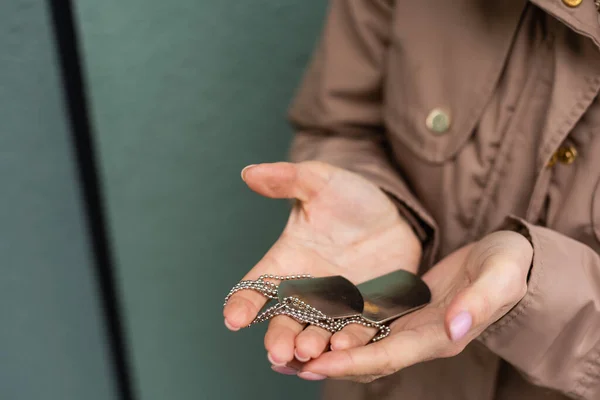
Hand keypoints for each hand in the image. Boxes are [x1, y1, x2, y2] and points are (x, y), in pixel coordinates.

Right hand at [223, 161, 421, 369]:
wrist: (391, 214)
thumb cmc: (348, 197)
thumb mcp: (319, 182)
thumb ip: (287, 179)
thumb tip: (249, 172)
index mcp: (286, 262)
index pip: (257, 285)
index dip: (243, 302)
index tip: (233, 318)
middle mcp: (308, 289)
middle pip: (285, 320)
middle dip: (279, 337)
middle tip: (278, 352)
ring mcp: (338, 305)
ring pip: (319, 332)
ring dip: (312, 345)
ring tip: (309, 351)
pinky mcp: (369, 312)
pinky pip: (358, 332)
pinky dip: (350, 343)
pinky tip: (346, 349)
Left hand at [298, 230, 531, 381]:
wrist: (510, 258)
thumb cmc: (508, 265)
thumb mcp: (499, 276)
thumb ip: (478, 302)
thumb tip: (453, 328)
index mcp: (438, 336)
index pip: (387, 356)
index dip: (351, 363)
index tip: (314, 363)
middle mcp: (418, 337)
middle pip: (364, 357)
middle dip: (324, 362)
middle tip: (281, 359)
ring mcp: (408, 325)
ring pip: (358, 343)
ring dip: (323, 347)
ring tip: (283, 347)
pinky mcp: (401, 308)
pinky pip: (363, 322)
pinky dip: (336, 326)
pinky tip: (311, 320)